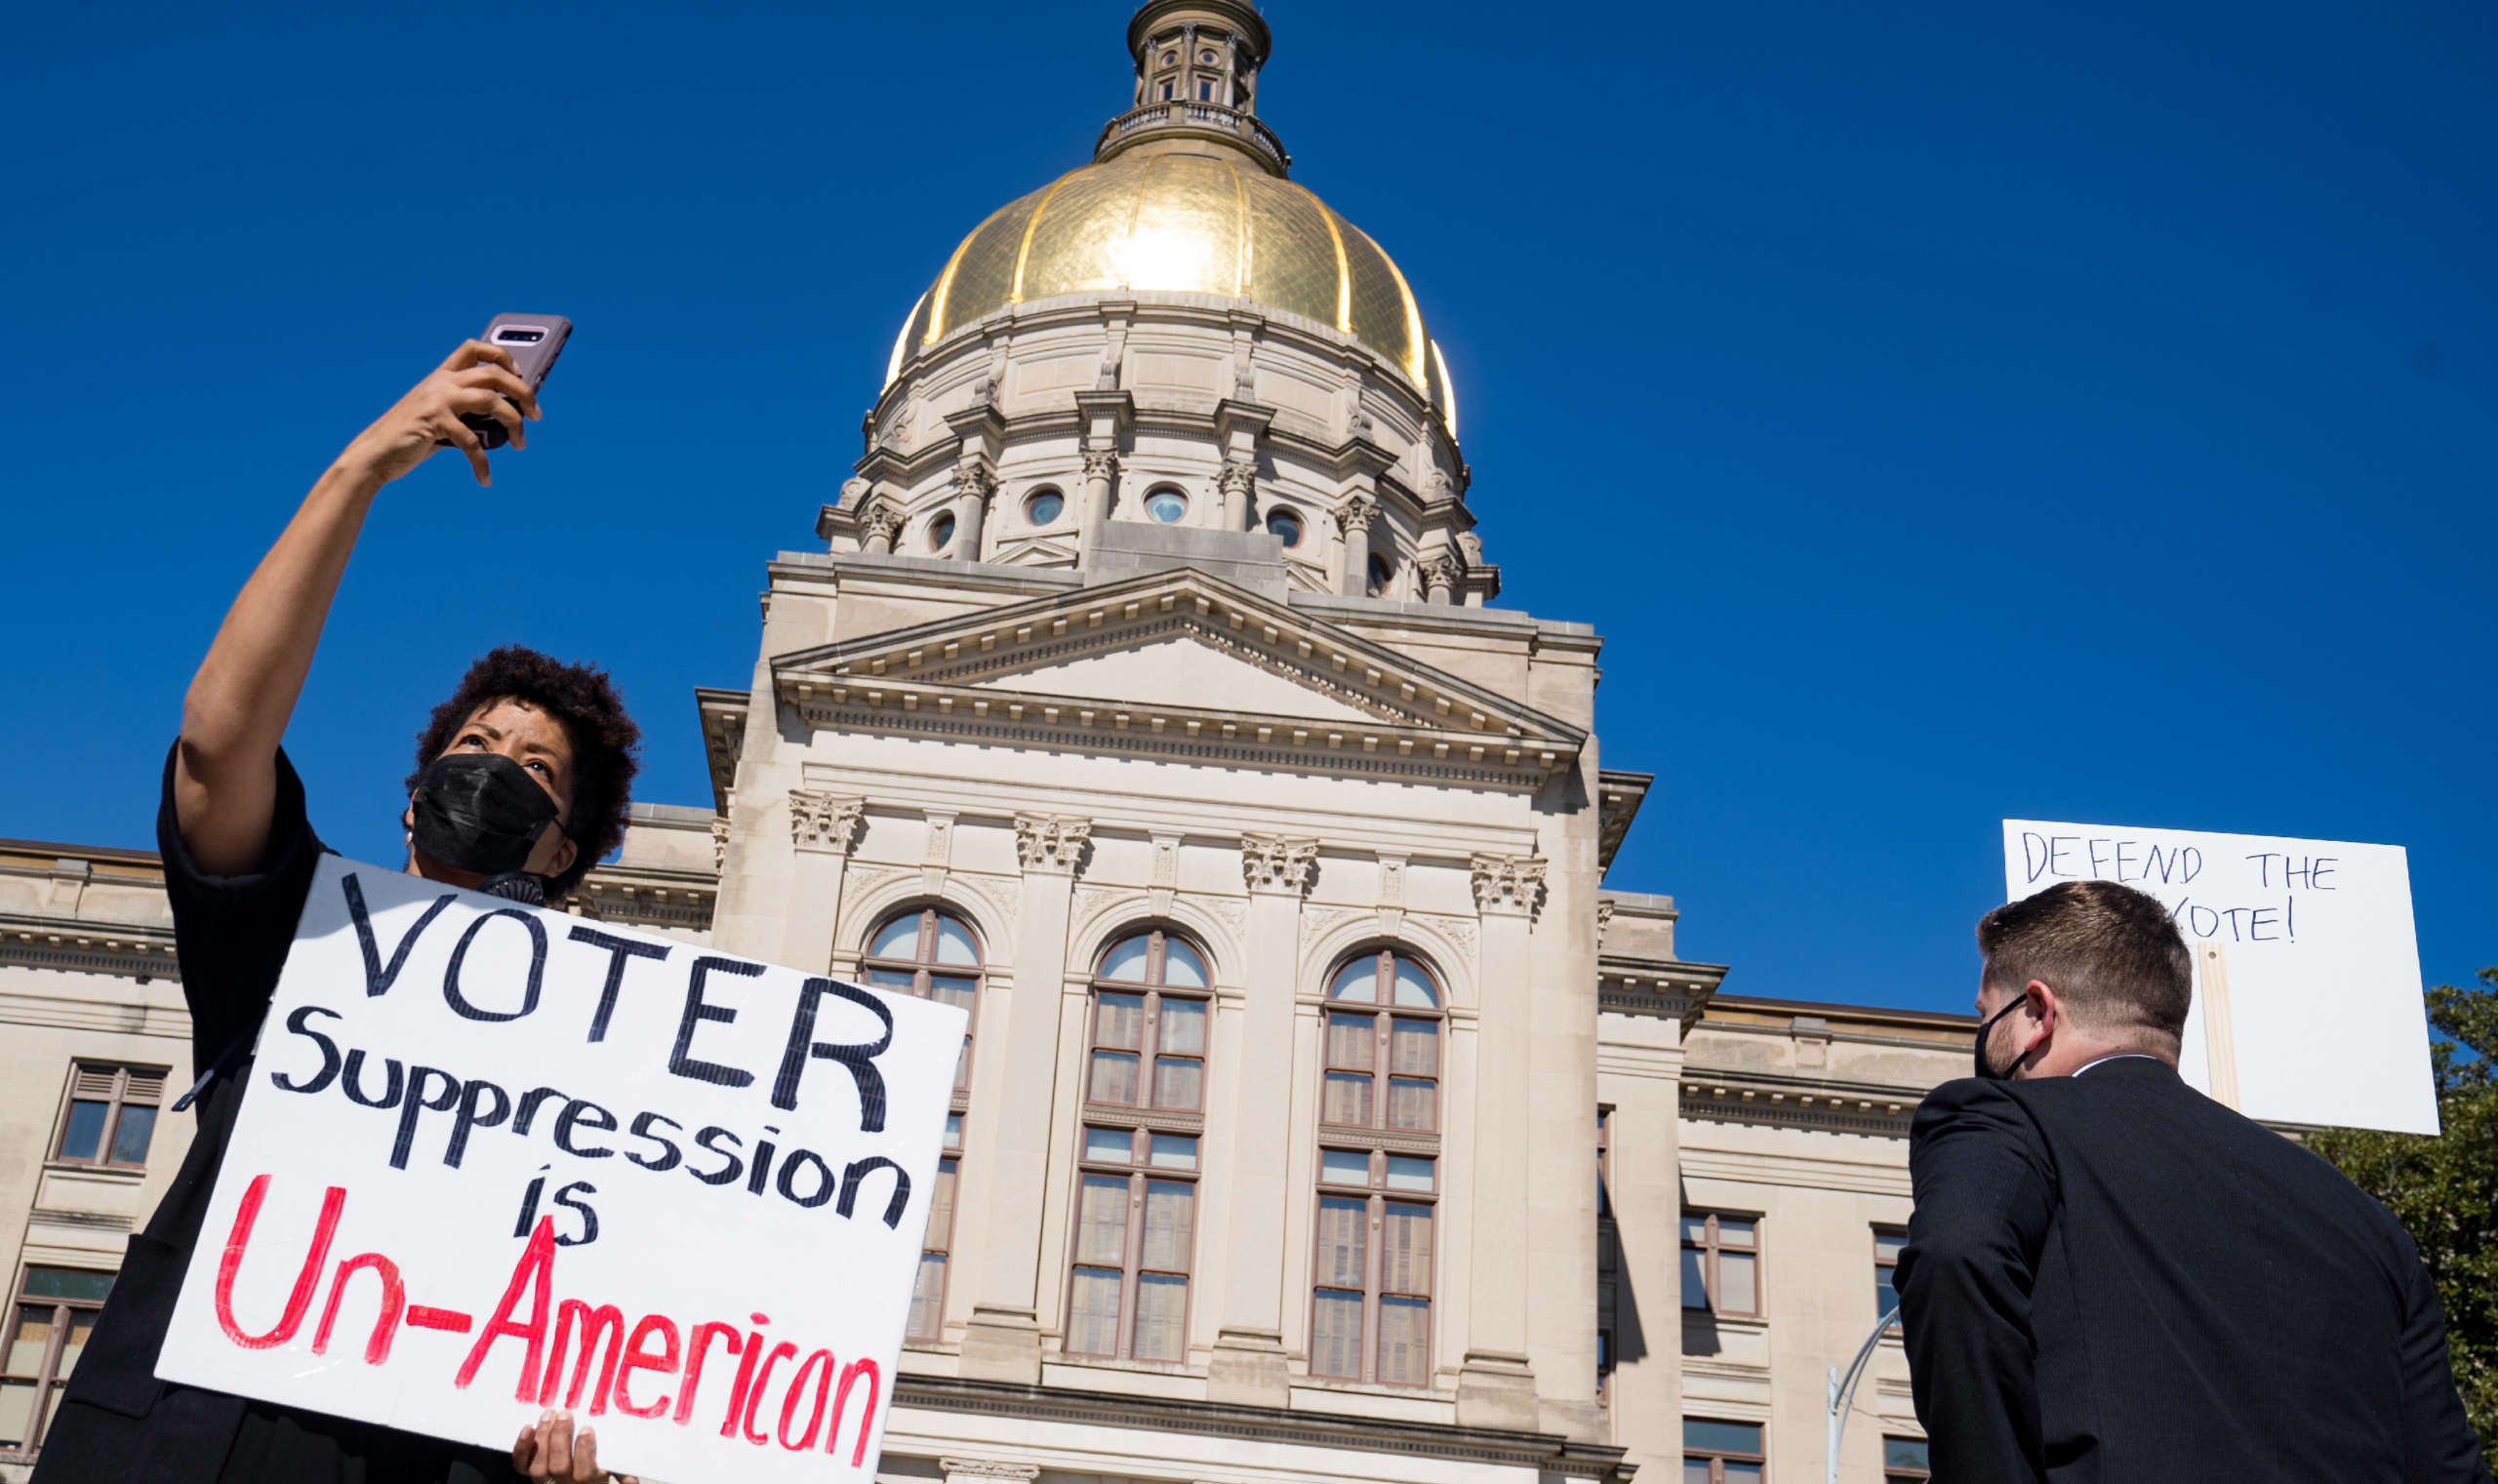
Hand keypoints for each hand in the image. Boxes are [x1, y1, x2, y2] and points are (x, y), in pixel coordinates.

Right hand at [335, 340, 543, 488]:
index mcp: (441, 375)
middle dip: (523, 392)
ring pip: (491, 400)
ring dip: (514, 424)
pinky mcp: (435, 422)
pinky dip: (482, 462)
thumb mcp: (437, 414)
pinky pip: (472, 441)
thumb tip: (503, 417)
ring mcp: (438, 400)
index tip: (520, 375)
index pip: (474, 348)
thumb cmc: (411, 436)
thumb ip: (463, 408)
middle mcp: (441, 382)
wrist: (375, 453)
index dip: (502, 356)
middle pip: (494, 373)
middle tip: (535, 415)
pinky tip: (485, 478)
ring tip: (521, 444)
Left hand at [511, 1408, 637, 1483]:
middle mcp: (565, 1483)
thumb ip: (622, 1470)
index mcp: (589, 1481)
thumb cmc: (598, 1467)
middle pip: (559, 1466)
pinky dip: (521, 1448)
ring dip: (543, 1438)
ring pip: (539, 1467)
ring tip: (549, 1414)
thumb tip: (634, 1481)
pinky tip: (528, 1428)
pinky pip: (520, 1466)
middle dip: (561, 1438)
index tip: (587, 1428)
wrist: (571, 1479)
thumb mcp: (612, 1468)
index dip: (584, 1450)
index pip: (585, 1472)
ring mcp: (545, 1479)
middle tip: (565, 1414)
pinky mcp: (529, 1472)